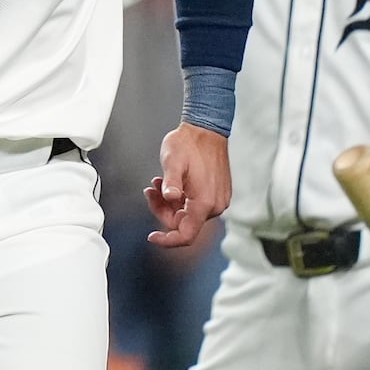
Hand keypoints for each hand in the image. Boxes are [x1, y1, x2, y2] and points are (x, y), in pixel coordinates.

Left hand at [144, 123, 229, 247]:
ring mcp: (218, 200)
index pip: (186, 235)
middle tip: (151, 190)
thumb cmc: (189, 143)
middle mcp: (215, 205)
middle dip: (163, 210)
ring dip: (170, 202)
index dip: (167, 240)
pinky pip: (195, 205)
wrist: (207, 128)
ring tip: (159, 182)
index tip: (152, 236)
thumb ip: (171, 182)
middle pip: (183, 223)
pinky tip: (172, 182)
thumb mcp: (173, 161)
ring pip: (187, 213)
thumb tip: (170, 198)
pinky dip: (181, 197)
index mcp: (204, 202)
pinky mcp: (217, 193)